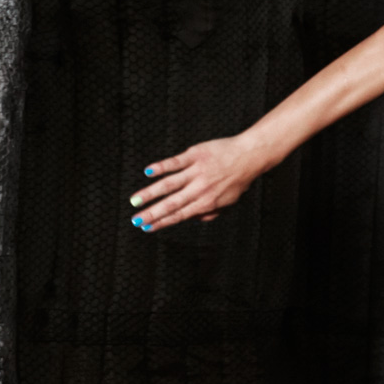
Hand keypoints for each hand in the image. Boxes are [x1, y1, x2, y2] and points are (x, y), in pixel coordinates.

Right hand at [128, 135, 261, 230]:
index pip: (179, 215)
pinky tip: (148, 172)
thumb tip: (192, 219)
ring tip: (135, 200)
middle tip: (135, 220)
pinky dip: (160, 167)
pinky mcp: (195, 155)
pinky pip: (175, 162)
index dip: (162, 223)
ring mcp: (196, 172)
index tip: (146, 228)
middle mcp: (200, 189)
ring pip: (169, 184)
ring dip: (149, 193)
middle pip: (171, 204)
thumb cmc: (238, 179)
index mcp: (207, 203)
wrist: (249, 156)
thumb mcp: (227, 202)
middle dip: (151, 213)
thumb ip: (209, 213)